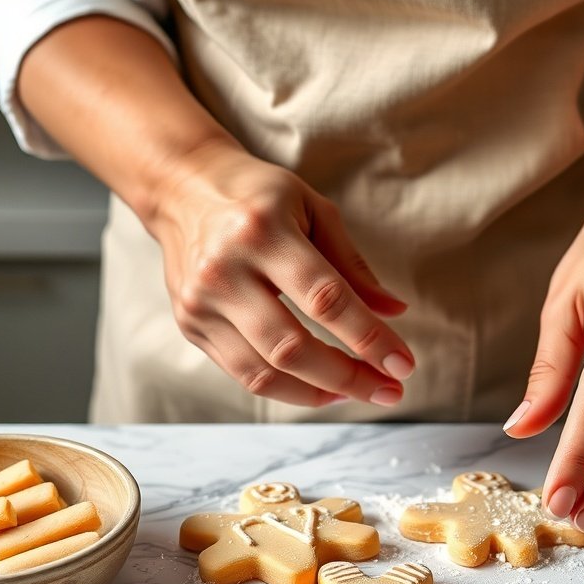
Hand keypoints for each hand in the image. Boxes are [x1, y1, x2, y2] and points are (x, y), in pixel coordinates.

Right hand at [147, 139, 414, 406]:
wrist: (181, 190)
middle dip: (349, 377)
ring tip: (359, 392)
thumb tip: (395, 311)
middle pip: (293, 347)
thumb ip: (353, 265)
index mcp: (261, 230)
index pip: (326, 299)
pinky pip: (245, 374)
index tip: (403, 364)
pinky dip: (289, 390)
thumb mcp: (314, 210)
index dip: (369, 338)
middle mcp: (225, 270)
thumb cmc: (258, 197)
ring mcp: (201, 303)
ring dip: (320, 393)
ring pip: (265, 372)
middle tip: (390, 390)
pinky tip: (322, 388)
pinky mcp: (191, 326)